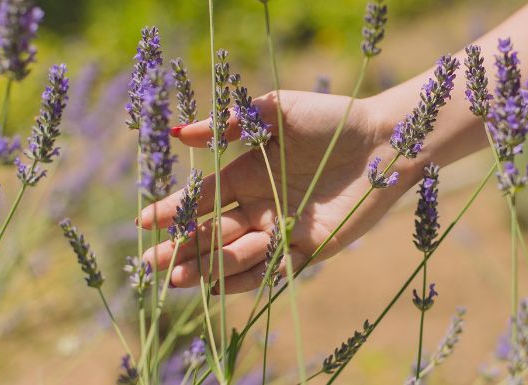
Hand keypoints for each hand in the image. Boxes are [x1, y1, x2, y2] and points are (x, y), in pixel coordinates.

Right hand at [138, 90, 414, 293]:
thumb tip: (179, 134)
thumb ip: (231, 123)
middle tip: (149, 264)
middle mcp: (261, 204)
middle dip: (180, 249)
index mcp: (248, 173)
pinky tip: (219, 286)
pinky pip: (273, 270)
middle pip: (212, 232)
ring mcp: (283, 229)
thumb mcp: (275, 111)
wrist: (384, 140)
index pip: (202, 198)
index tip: (143, 223)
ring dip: (207, 267)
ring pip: (236, 255)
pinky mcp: (310, 248)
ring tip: (179, 277)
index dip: (172, 211)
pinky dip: (246, 279)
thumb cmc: (331, 119)